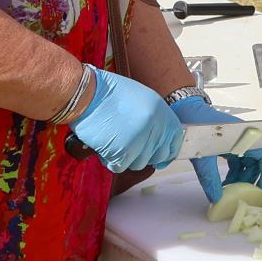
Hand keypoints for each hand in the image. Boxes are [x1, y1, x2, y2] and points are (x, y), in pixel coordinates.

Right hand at [67, 70, 182, 171]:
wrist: (86, 94)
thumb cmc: (107, 94)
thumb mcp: (141, 99)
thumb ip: (152, 119)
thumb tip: (157, 139)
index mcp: (160, 111)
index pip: (176, 138)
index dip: (169, 150)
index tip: (162, 157)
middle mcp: (154, 126)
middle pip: (158, 155)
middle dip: (145, 155)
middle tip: (131, 150)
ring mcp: (140, 140)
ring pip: (139, 163)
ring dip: (126, 157)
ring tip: (114, 141)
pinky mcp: (123, 151)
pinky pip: (120, 166)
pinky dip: (111, 160)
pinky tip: (105, 147)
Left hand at [172, 96, 261, 200]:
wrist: (185, 111)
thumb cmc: (196, 129)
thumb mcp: (203, 156)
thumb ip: (210, 178)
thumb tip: (216, 199)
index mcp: (246, 135)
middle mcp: (247, 137)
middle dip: (259, 179)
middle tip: (253, 197)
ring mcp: (240, 140)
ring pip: (252, 162)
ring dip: (246, 178)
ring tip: (234, 194)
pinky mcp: (232, 144)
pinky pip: (241, 161)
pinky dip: (237, 173)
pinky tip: (226, 185)